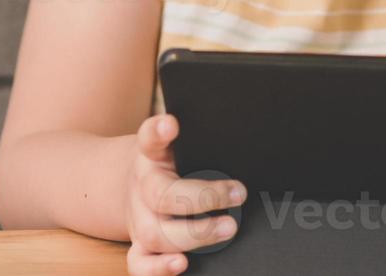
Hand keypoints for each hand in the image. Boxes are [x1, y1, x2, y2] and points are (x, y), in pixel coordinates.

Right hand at [125, 114, 246, 275]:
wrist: (135, 183)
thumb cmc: (173, 161)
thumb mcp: (183, 142)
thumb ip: (206, 138)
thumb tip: (250, 137)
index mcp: (152, 155)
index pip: (149, 138)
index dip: (158, 131)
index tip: (171, 124)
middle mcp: (142, 185)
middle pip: (161, 196)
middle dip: (202, 198)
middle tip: (240, 194)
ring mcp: (138, 217)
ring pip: (154, 233)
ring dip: (194, 234)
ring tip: (230, 227)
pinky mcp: (139, 243)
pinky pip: (139, 263)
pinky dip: (158, 268)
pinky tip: (182, 264)